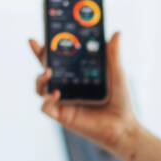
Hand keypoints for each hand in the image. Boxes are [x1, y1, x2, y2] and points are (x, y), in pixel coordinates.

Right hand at [28, 31, 138, 157]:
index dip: (48, 48)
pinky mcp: (62, 116)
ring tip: (48, 71)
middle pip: (46, 70)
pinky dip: (47, 99)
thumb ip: (113, 55)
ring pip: (41, 88)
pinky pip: (45, 106)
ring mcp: (63, 102)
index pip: (59, 59)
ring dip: (40, 78)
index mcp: (77, 76)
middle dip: (39, 56)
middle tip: (37, 44)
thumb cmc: (120, 101)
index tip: (41, 37)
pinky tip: (56, 93)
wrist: (123, 127)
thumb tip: (117, 33)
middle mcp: (67, 87)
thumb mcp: (117, 74)